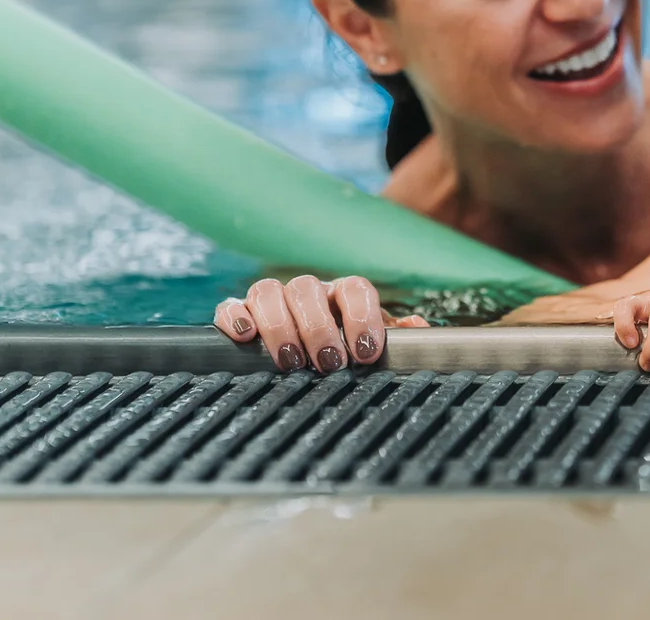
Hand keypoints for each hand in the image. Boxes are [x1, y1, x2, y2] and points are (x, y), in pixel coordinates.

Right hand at [215, 275, 428, 372]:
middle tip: (328, 363)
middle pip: (306, 288)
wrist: (308, 358)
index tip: (366, 352)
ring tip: (291, 361)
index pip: (355, 288)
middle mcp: (308, 293)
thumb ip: (399, 338)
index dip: (361, 317)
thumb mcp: (374, 346)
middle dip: (318, 327)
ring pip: (268, 291)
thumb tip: (418, 330)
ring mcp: (273, 300)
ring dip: (279, 325)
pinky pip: (231, 306)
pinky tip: (246, 337)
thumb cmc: (346, 350)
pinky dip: (236, 317)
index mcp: (343, 295)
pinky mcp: (240, 315)